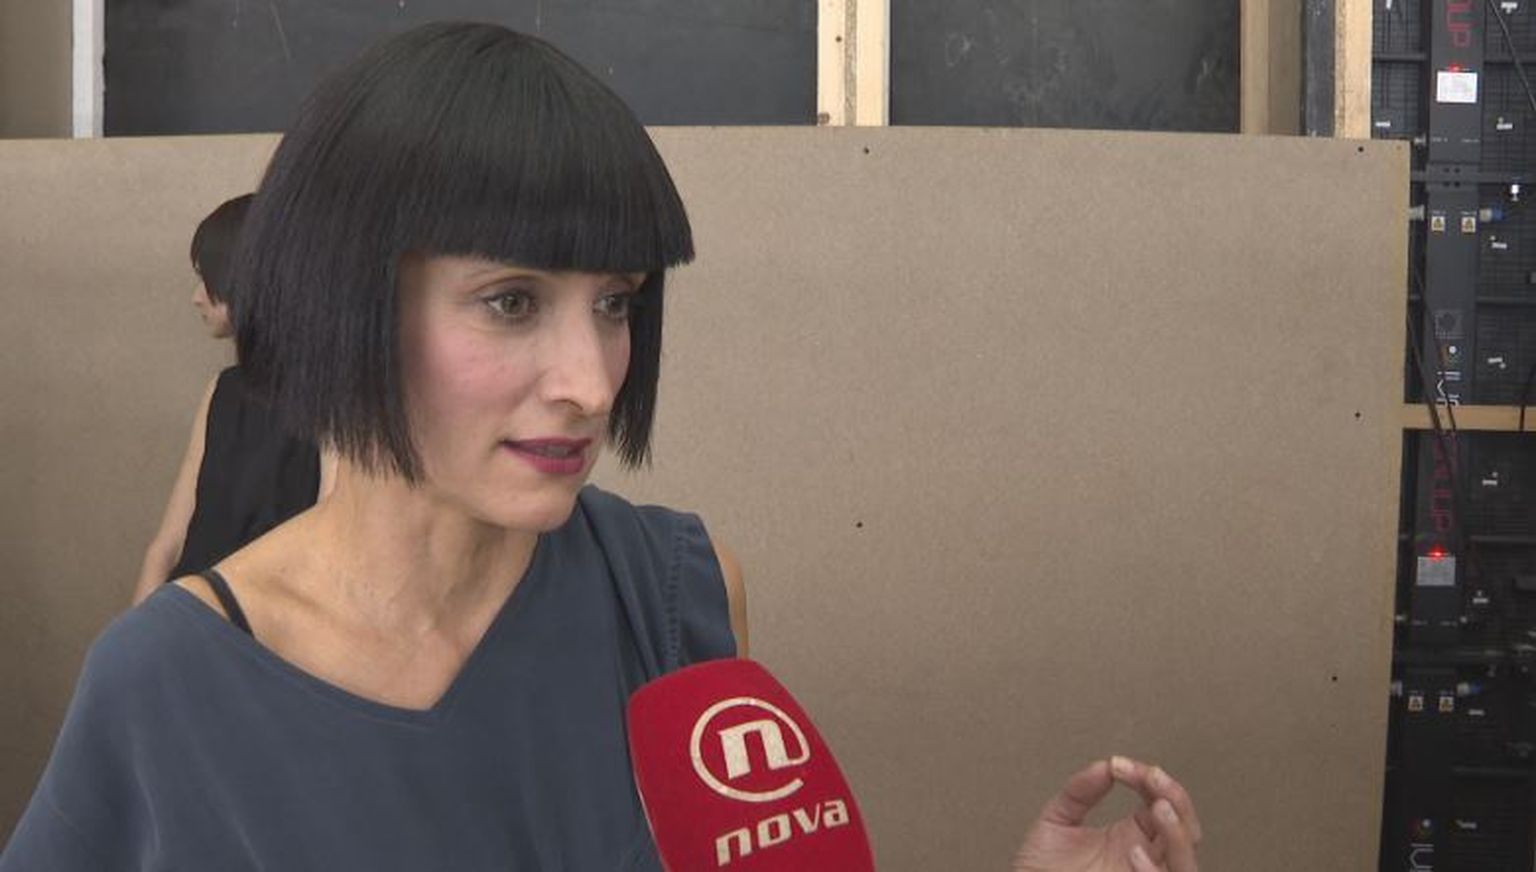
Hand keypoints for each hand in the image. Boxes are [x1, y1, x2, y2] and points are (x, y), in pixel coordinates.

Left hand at [1011, 756, 1200, 871]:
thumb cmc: (1041, 869)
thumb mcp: (1057, 821)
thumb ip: (1079, 792)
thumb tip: (1104, 766)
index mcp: (1133, 836)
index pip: (1160, 801)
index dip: (1148, 779)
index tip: (1119, 765)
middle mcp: (1145, 858)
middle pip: (1186, 829)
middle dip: (1174, 797)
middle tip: (1151, 776)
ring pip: (1185, 862)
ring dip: (1178, 832)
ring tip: (1159, 807)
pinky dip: (1154, 871)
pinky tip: (1135, 852)